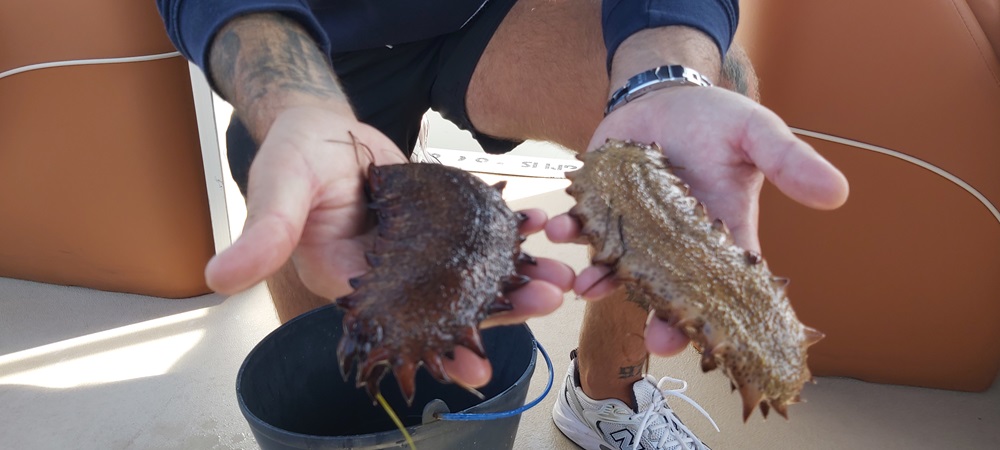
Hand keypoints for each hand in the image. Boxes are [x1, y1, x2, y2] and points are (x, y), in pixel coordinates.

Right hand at [205, 105, 571, 386]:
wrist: (317, 128)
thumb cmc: (292, 159)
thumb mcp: (277, 192)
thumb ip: (263, 233)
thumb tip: (219, 277)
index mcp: (353, 284)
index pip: (400, 328)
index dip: (438, 349)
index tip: (480, 367)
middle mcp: (393, 275)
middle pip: (451, 304)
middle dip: (501, 310)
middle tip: (549, 302)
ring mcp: (421, 250)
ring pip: (473, 272)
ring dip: (517, 274)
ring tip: (562, 273)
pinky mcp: (440, 223)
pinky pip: (478, 233)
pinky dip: (510, 230)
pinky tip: (541, 224)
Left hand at [547, 85, 848, 355]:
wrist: (662, 95)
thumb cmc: (717, 120)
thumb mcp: (758, 134)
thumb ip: (789, 162)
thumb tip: (838, 193)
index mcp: (720, 236)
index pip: (725, 287)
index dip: (724, 316)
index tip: (722, 340)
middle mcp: (675, 246)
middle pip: (671, 294)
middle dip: (664, 319)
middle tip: (657, 339)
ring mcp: (635, 232)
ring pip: (619, 268)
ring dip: (602, 279)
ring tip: (588, 284)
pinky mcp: (601, 210)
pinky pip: (585, 230)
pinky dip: (571, 233)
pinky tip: (561, 230)